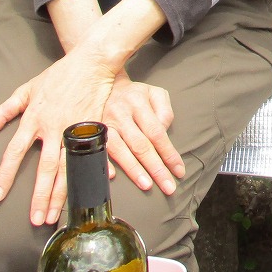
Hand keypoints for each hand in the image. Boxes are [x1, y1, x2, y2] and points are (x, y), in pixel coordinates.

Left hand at [0, 46, 117, 225]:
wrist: (91, 62)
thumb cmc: (57, 76)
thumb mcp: (25, 90)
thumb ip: (2, 112)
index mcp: (33, 119)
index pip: (14, 152)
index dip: (5, 175)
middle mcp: (53, 128)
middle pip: (45, 168)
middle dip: (41, 196)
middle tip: (36, 220)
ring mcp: (75, 130)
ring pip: (67, 168)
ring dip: (62, 193)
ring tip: (55, 214)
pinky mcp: (94, 129)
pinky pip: (91, 156)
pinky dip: (91, 174)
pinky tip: (90, 191)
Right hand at [100, 72, 184, 198]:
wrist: (105, 85)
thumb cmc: (136, 95)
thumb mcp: (156, 94)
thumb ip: (165, 111)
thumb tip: (163, 131)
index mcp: (139, 103)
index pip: (157, 132)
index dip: (168, 153)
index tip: (179, 171)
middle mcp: (121, 113)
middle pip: (140, 144)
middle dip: (155, 167)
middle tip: (168, 187)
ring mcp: (104, 122)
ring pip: (119, 149)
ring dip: (133, 169)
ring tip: (147, 185)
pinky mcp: (92, 131)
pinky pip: (97, 149)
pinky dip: (104, 162)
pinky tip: (112, 176)